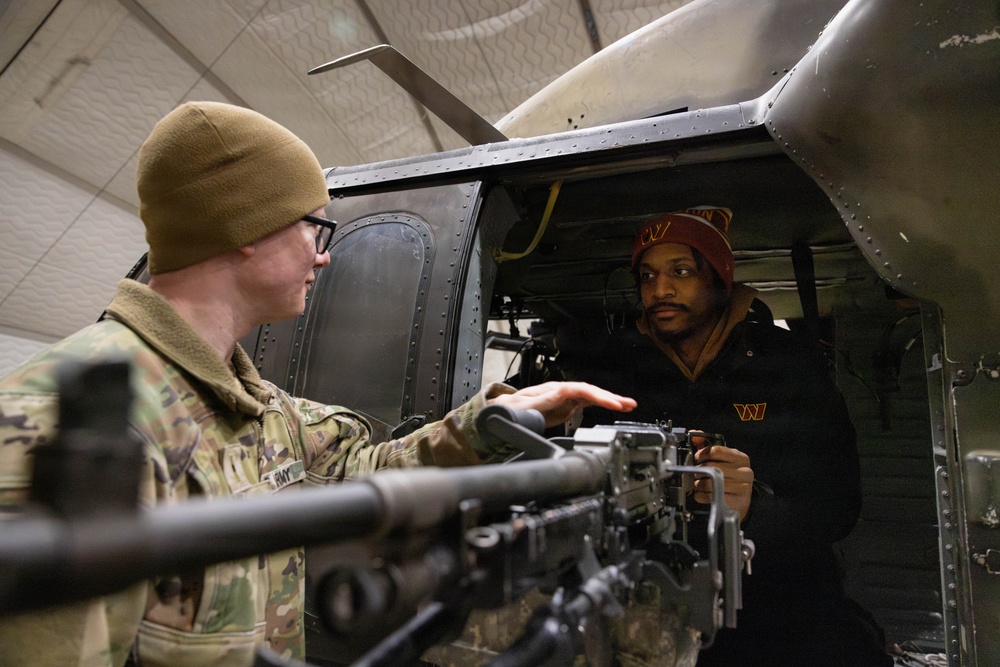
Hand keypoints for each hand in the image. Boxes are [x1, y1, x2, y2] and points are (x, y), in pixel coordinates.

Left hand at [489, 381, 635, 426]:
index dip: (595, 395)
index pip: (578, 390)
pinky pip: (588, 403)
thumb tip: (558, 396)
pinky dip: (602, 405)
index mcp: (552, 390)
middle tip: (628, 404)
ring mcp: (565, 398)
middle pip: (589, 391)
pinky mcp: (567, 406)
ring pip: (591, 396)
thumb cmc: (509, 408)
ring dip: (610, 400)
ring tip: (629, 405)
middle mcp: (561, 391)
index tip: (610, 403)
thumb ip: (539, 403)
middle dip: (609, 397)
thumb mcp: (520, 407)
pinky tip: (615, 407)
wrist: (503, 412)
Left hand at [692, 443, 753, 521]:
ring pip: (710, 483)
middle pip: (712, 467)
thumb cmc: (730, 474)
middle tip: (696, 473)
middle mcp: (745, 472)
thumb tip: (695, 434)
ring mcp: (742, 488)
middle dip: (699, 470)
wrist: (741, 497)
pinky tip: (701, 494)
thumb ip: (707, 444)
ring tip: (698, 484)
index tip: (697, 458)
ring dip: (698, 484)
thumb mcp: (722, 458)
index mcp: (740, 458)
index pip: (716, 451)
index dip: (702, 454)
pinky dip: (701, 496)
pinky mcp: (736, 502)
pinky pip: (711, 497)